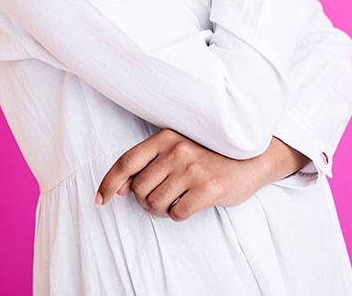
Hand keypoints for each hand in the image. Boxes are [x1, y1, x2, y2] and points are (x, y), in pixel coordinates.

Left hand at [94, 129, 265, 221]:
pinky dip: (178, 214)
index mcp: (166, 137)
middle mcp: (177, 150)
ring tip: (176, 200)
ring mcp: (192, 169)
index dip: (108, 183)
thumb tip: (120, 187)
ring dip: (160, 209)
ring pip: (154, 204)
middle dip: (143, 200)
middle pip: (138, 189)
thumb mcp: (178, 149)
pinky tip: (190, 203)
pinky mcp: (207, 188)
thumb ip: (149, 163)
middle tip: (160, 197)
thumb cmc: (209, 155)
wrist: (251, 159)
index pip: (126, 162)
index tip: (100, 199)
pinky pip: (176, 214)